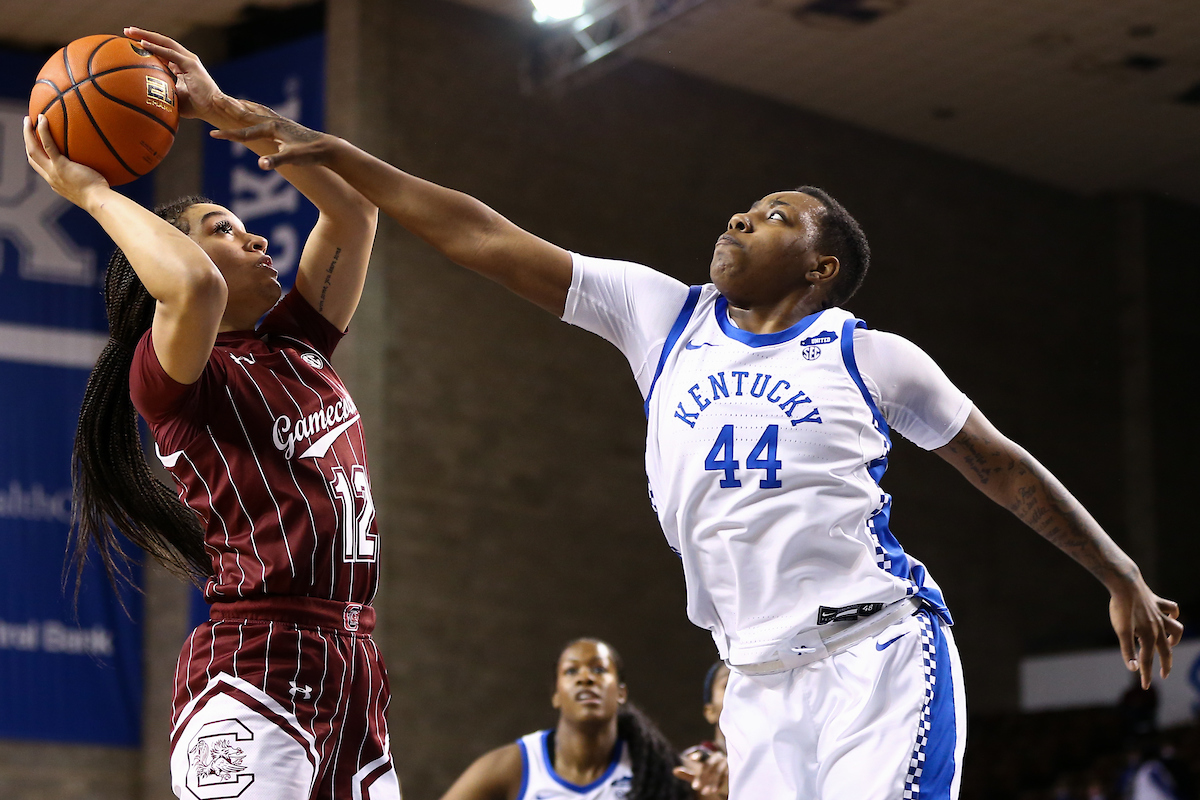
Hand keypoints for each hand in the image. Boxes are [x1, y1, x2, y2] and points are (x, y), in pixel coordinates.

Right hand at [24, 114, 107, 206]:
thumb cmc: (101, 196)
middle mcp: (51, 177)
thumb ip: (89, 176)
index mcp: (55, 182)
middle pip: (32, 156)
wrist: (98, 201)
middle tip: (27, 126)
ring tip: (29, 118)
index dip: (36, 154)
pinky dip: (43, 131)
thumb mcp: (90, 186)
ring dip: (28, 133)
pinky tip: (43, 119)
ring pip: (33, 149)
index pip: (40, 166)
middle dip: (27, 140)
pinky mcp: (60, 166)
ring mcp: (53, 171)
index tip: (36, 143)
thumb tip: (103, 166)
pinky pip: (48, 144)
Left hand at [123, 27, 218, 118]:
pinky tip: (143, 44)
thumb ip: (163, 91)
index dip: (148, 45)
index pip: (162, 50)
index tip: (131, 42)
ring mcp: (189, 60)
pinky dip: (156, 48)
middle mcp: (185, 59)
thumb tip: (145, 96)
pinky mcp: (191, 64)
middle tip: (127, 31)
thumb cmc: (196, 107)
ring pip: (165, 42)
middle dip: (144, 35)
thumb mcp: (174, 97)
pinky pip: (170, 53)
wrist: (213, 109)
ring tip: (131, 32)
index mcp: (181, 65)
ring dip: (147, 36)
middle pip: (162, 42)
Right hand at [208, 95, 336, 169]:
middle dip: (229, 109)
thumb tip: (261, 164)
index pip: (245, 133)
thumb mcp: (292, 159)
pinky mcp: (285, 125)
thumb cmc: (310, 154)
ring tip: (231, 100)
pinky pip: (266, 114)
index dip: (228, 135)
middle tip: (213, 99)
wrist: (328, 148)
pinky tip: (256, 111)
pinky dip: (256, 110)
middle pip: (247, 114)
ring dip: (242, 106)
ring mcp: (280, 121)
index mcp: (272, 128)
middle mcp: (274, 121)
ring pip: (256, 111)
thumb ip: (276, 161)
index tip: (212, 135)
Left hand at [673, 748, 728, 798]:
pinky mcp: (731, 772)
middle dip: (701, 776)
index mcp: (708, 755)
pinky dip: (719, 784)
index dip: (697, 756)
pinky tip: (714, 791)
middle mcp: (717, 757)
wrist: (726, 777)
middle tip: (694, 787)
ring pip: (717, 772)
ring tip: (703, 792)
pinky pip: (725, 778)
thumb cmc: (707, 775)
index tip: (691, 759)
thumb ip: (687, 773)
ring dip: (710, 783)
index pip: (702, 754)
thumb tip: (674, 771)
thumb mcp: (697, 775)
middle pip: (708, 765)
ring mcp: (725, 764)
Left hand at [1109, 577, 1181, 688]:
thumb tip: (1133, 669)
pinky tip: (1170, 616)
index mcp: (1148, 636)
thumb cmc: (1121, 608)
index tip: (1145, 686)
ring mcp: (1160, 614)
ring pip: (1175, 628)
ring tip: (1169, 644)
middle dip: (1165, 664)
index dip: (1146, 674)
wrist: (1125, 583)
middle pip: (1165, 650)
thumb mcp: (1121, 631)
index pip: (1146, 660)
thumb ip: (1127, 651)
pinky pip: (1171, 609)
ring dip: (1174, 638)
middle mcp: (1158, 627)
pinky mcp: (1158, 602)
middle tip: (1163, 675)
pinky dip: (1173, 614)